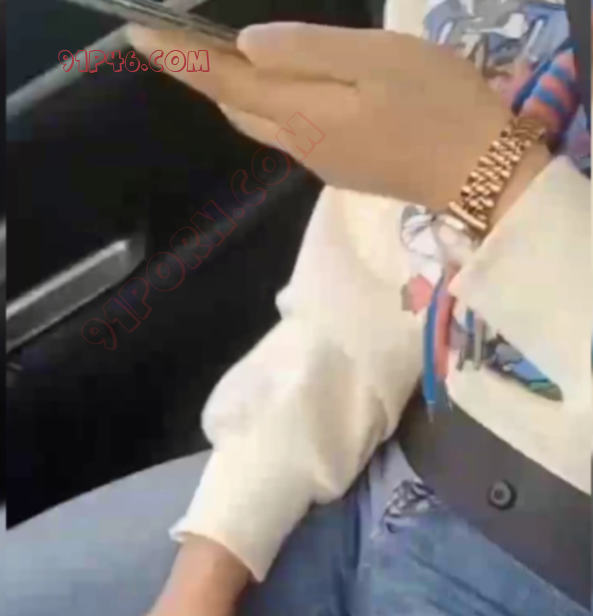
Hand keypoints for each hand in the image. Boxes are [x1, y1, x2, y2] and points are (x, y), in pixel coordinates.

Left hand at [129, 21, 510, 210]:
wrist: (482, 176)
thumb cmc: (439, 107)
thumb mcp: (377, 61)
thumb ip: (310, 51)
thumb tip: (249, 44)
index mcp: (303, 114)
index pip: (226, 82)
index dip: (181, 58)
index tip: (140, 31)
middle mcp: (300, 144)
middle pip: (236, 107)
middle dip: (200, 73)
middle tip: (174, 34)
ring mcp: (321, 160)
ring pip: (260, 120)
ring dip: (232, 89)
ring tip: (216, 51)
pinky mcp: (343, 165)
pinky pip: (288, 129)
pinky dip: (266, 101)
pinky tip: (277, 81)